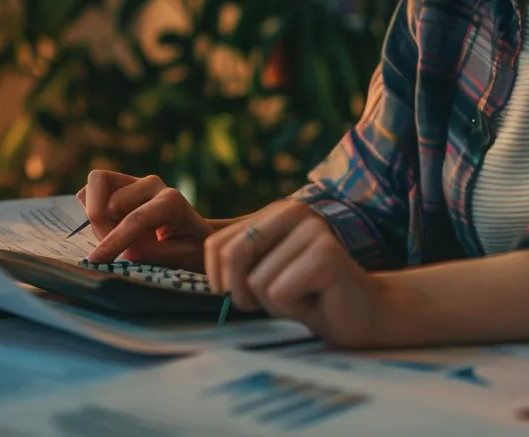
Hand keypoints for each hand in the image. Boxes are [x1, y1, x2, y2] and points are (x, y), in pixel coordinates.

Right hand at [77, 170, 212, 268]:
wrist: (193, 234)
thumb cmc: (188, 248)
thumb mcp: (179, 258)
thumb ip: (153, 254)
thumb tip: (126, 252)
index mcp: (171, 202)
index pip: (136, 219)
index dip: (113, 240)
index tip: (96, 260)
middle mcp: (152, 185)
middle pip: (111, 200)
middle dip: (103, 228)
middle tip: (109, 251)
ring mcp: (134, 181)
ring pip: (97, 186)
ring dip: (96, 216)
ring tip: (111, 236)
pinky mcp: (119, 183)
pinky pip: (91, 188)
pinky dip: (90, 207)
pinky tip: (108, 225)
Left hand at [205, 203, 393, 347]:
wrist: (364, 317)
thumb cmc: (308, 299)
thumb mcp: (262, 274)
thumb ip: (233, 262)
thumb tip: (164, 249)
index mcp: (274, 213)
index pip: (216, 245)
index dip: (221, 282)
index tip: (248, 295)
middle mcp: (293, 211)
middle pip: (232, 257)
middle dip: (244, 293)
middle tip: (275, 300)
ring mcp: (312, 229)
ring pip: (257, 282)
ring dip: (276, 305)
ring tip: (304, 296)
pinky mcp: (326, 252)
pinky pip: (280, 293)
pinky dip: (294, 309)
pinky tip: (317, 300)